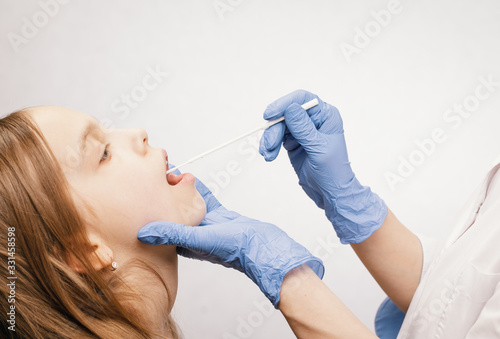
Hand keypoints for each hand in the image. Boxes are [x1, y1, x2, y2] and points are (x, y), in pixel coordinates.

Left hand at [138, 176, 323, 307]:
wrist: (263, 246)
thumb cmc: (233, 248)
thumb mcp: (198, 239)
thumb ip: (172, 233)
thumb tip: (143, 233)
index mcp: (183, 243)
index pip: (161, 224)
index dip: (151, 208)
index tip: (143, 189)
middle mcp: (192, 234)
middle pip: (171, 211)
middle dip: (163, 194)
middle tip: (156, 175)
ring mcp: (206, 224)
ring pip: (186, 203)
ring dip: (179, 190)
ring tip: (170, 173)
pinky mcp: (219, 216)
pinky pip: (204, 199)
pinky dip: (197, 189)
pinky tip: (191, 178)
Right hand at [259, 89, 387, 243]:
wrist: (330, 193)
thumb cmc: (333, 172)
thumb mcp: (318, 149)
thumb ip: (303, 128)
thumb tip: (290, 108)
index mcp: (326, 116)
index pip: (303, 99)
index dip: (284, 104)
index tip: (270, 114)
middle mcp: (314, 120)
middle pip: (286, 114)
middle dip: (274, 129)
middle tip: (269, 145)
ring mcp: (303, 131)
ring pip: (279, 126)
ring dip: (270, 139)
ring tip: (268, 154)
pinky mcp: (294, 142)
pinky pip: (277, 138)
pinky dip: (271, 146)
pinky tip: (269, 156)